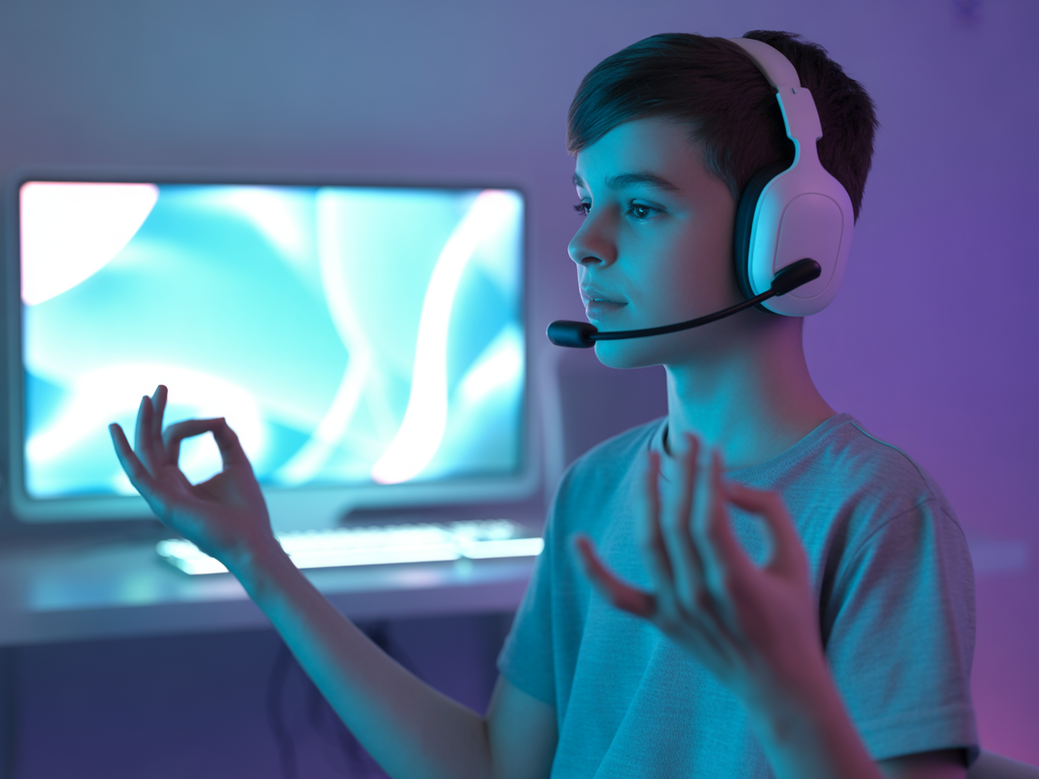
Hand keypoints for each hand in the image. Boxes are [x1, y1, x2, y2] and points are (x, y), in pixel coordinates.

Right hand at [109, 385, 278, 571]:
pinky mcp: (162, 504)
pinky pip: (137, 475)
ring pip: (144, 454)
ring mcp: (160, 496)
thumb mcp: (237, 463)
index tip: (218, 420)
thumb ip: (225, 439)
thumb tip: (219, 418)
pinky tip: (116, 432)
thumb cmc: (246, 508)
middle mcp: (164, 487)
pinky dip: (124, 453)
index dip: (190, 423)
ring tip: (148, 398)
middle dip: (155, 414)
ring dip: (144, 424)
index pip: (170, 442)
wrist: (252, 538)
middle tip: (162, 387)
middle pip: (152, 443)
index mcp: (178, 481)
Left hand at [573, 434, 828, 712]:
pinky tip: (577, 539)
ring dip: (645, 496)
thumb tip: (727, 483)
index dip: (707, 477)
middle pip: (676, 523)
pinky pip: (618, 595)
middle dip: (680, 473)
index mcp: (737, 582)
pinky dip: (593, 570)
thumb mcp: (795, 560)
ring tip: (650, 460)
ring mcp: (675, 610)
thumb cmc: (793, 616)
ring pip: (649, 543)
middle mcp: (699, 596)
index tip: (710, 446)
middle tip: (684, 438)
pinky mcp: (661, 620)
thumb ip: (768, 511)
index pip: (709, 517)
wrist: (778, 685)